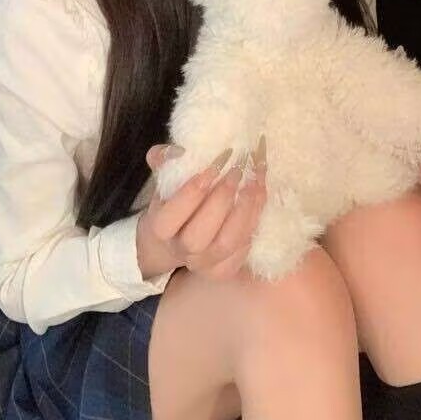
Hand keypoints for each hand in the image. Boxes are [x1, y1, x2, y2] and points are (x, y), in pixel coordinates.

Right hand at [137, 136, 268, 281]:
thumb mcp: (163, 179)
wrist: (177, 238)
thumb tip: (179, 150)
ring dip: (245, 210)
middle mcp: (181, 250)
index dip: (192, 192)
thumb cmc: (173, 201)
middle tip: (237, 170)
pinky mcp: (225, 269)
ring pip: (227, 243)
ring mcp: (204, 264)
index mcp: (161, 228)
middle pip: (199, 236)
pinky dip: (254, 220)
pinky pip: (243, 249)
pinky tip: (259, 196)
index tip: (214, 165)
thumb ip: (164, 160)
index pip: (172, 215)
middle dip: (221, 201)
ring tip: (255, 181)